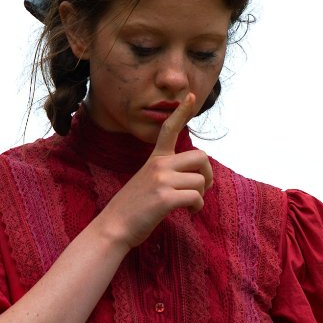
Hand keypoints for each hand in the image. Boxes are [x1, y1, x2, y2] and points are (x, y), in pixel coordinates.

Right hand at [96, 92, 213, 247]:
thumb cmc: (133, 207)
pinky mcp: (165, 198)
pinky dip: (196, 208)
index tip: (189, 95)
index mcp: (155, 159)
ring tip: (189, 205)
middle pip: (201, 157)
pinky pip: (196, 198)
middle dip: (208, 174)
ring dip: (200, 196)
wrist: (114, 227)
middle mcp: (159, 165)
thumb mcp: (147, 180)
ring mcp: (161, 180)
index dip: (181, 112)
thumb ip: (167, 172)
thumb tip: (195, 175)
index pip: (169, 129)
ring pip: (201, 181)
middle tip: (203, 187)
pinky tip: (188, 213)